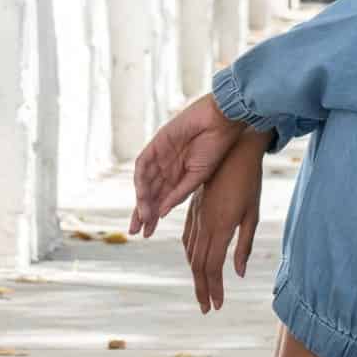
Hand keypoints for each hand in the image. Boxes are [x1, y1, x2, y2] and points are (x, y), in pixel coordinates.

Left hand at [130, 92, 246, 237]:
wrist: (221, 122)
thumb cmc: (216, 148)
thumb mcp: (198, 177)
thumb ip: (180, 193)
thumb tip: (162, 212)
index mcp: (178, 176)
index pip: (160, 199)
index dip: (152, 216)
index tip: (147, 234)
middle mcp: (166, 167)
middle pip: (148, 193)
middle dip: (142, 212)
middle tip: (135, 231)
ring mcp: (160, 154)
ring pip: (144, 181)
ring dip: (141, 200)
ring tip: (142, 217)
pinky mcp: (157, 142)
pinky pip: (144, 164)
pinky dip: (142, 180)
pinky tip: (144, 196)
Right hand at [183, 129, 269, 312]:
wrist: (232, 150)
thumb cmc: (248, 181)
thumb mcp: (252, 214)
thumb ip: (244, 244)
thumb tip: (239, 273)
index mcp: (219, 227)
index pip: (212, 267)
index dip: (213, 289)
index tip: (216, 306)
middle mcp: (204, 224)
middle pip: (198, 264)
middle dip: (202, 288)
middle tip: (206, 308)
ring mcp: (197, 215)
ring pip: (190, 251)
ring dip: (195, 274)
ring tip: (201, 290)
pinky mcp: (195, 207)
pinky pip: (187, 236)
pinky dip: (189, 254)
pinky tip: (192, 259)